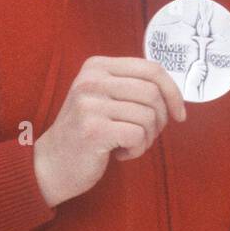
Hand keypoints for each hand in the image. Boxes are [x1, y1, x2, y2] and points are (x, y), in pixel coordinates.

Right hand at [34, 56, 185, 206]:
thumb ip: (132, 86)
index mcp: (97, 66)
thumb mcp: (104, 97)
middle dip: (160, 119)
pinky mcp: (93, 129)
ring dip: (147, 138)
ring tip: (129, 144)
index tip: (179, 113)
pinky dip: (137, 149)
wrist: (50, 164)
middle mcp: (91, 80)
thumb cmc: (87, 132)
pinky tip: (120, 154)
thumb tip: (175, 92)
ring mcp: (90, 103)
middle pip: (153, 92)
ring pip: (148, 115)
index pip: (151, 68)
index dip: (173, 91)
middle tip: (146, 135)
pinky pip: (138, 135)